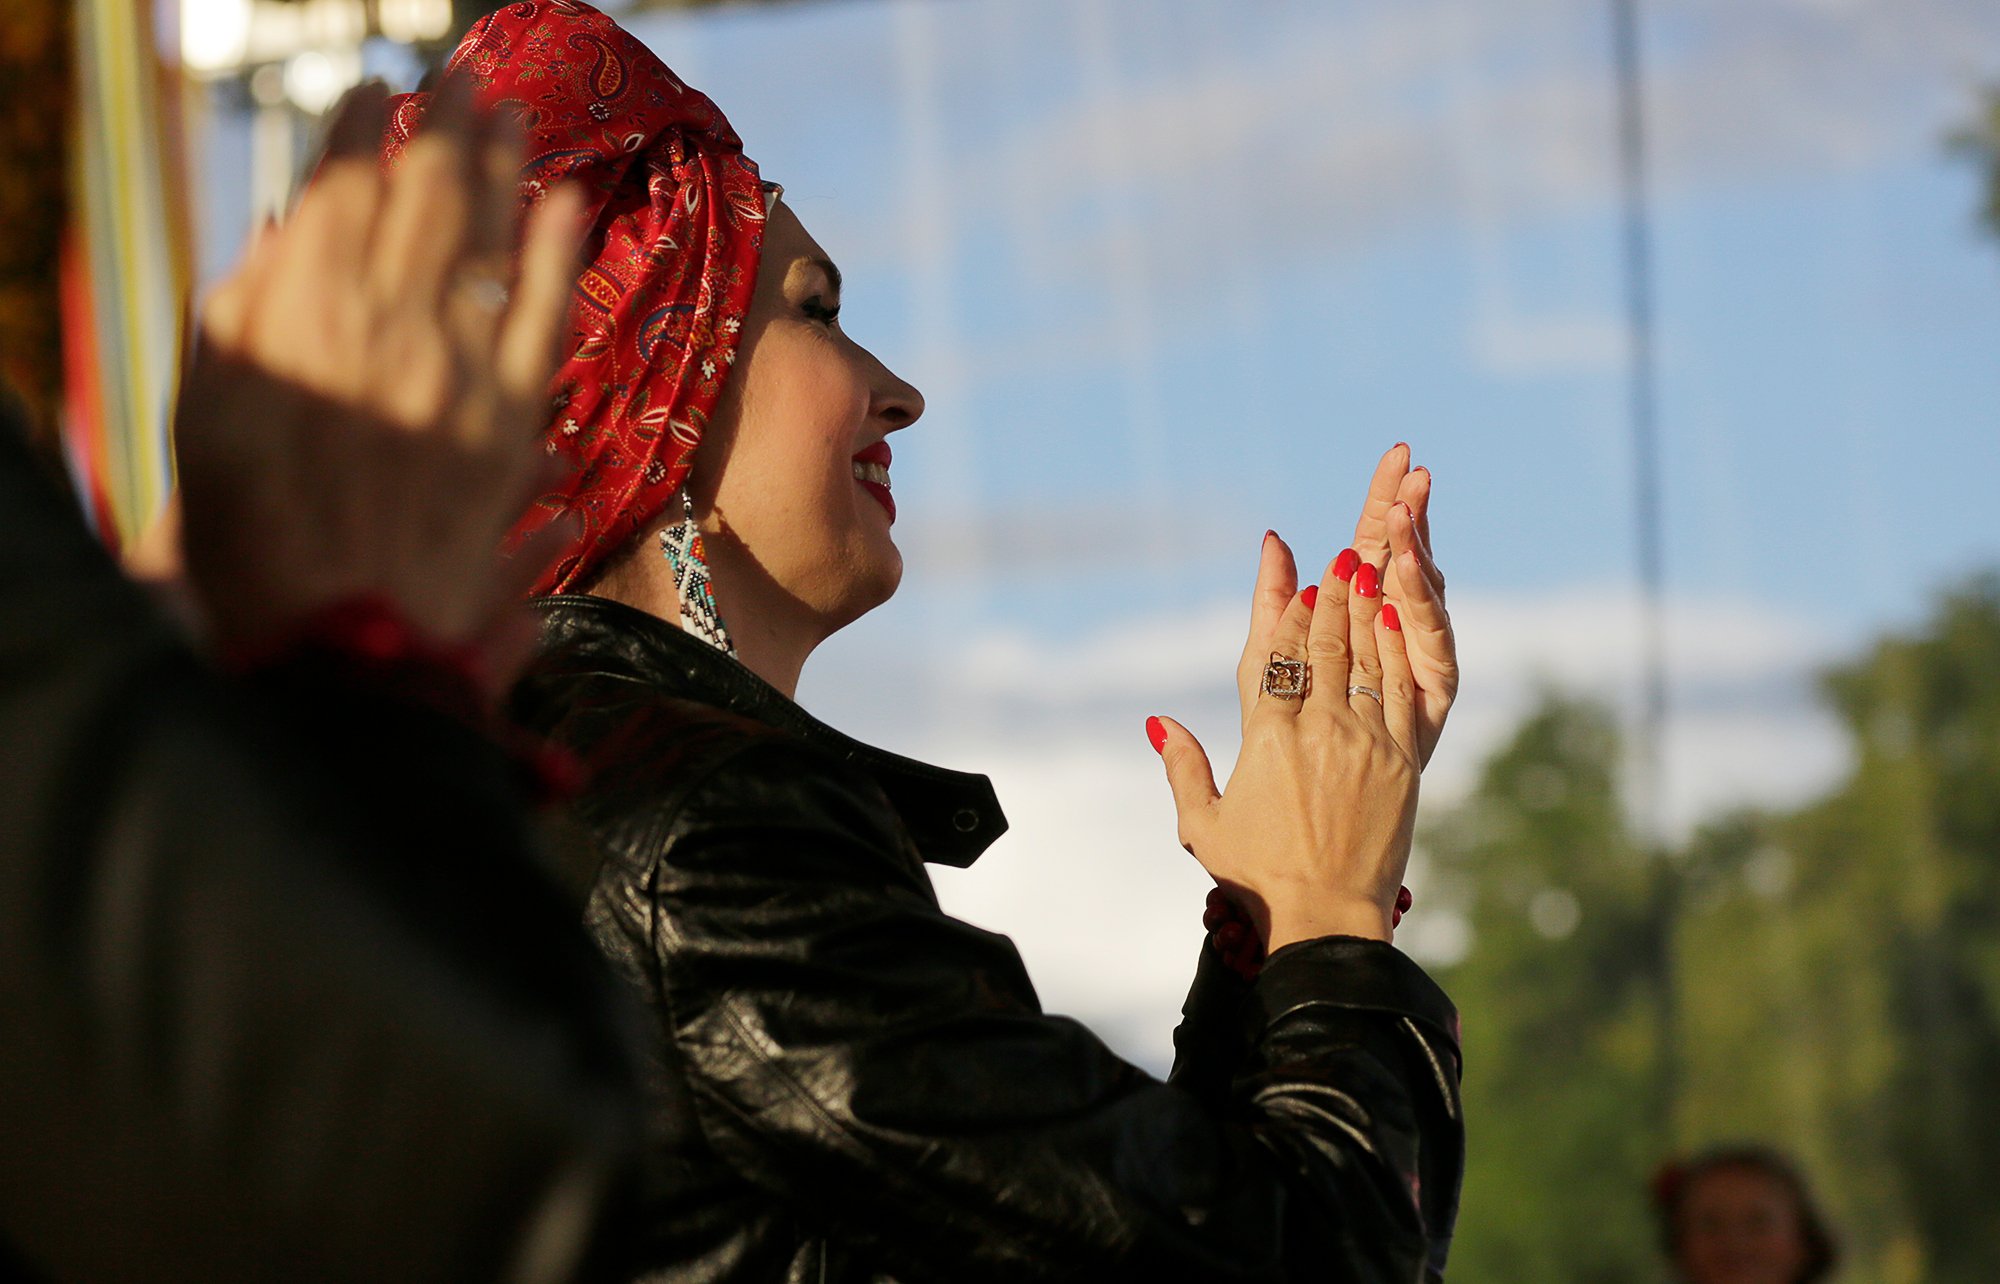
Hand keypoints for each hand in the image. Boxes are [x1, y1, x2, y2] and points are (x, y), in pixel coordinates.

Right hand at [174, 79, 584, 670]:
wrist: (340, 640)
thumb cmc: (253, 539)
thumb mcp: (206, 416)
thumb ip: (244, 319)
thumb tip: (287, 241)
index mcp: (300, 322)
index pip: (339, 199)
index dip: (360, 139)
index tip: (374, 95)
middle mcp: (384, 332)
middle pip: (420, 205)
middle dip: (442, 131)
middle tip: (463, 79)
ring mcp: (455, 374)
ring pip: (481, 245)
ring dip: (499, 168)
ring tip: (510, 112)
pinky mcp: (509, 422)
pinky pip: (539, 319)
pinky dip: (552, 256)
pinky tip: (565, 204)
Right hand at [1154, 549, 1420, 950]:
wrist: (1327, 917)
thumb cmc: (1258, 877)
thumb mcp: (1203, 825)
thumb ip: (1183, 768)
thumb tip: (1159, 722)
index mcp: (1265, 739)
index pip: (1274, 654)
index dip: (1284, 606)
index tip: (1291, 569)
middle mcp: (1316, 729)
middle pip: (1323, 644)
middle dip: (1331, 595)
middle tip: (1340, 556)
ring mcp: (1363, 741)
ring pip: (1365, 658)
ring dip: (1365, 610)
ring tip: (1368, 570)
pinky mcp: (1401, 760)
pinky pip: (1400, 690)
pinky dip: (1398, 650)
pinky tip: (1396, 620)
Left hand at [1235, 444, 1457, 765]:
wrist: (1318, 841)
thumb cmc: (1285, 748)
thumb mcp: (1265, 668)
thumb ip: (1273, 603)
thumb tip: (1272, 535)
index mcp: (1361, 619)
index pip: (1372, 542)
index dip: (1384, 497)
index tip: (1398, 453)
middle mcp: (1397, 637)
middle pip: (1403, 561)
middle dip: (1407, 513)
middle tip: (1413, 467)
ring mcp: (1419, 665)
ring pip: (1422, 598)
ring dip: (1414, 555)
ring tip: (1406, 512)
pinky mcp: (1432, 699)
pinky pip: (1429, 649)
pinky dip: (1421, 613)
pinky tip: (1409, 579)